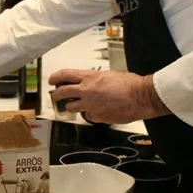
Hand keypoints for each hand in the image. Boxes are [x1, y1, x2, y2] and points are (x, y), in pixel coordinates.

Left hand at [49, 69, 169, 123]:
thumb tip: (91, 83)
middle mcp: (87, 90)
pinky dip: (91, 115)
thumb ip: (96, 80)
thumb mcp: (109, 75)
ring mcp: (91, 105)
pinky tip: (98, 112)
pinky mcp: (97, 116)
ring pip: (71, 107)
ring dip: (71, 107)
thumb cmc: (130, 84)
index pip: (65, 75)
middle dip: (56, 95)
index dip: (55, 77)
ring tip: (75, 106)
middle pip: (62, 92)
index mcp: (90, 77)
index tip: (52, 80)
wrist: (141, 96)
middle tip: (55, 96)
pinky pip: (89, 117)